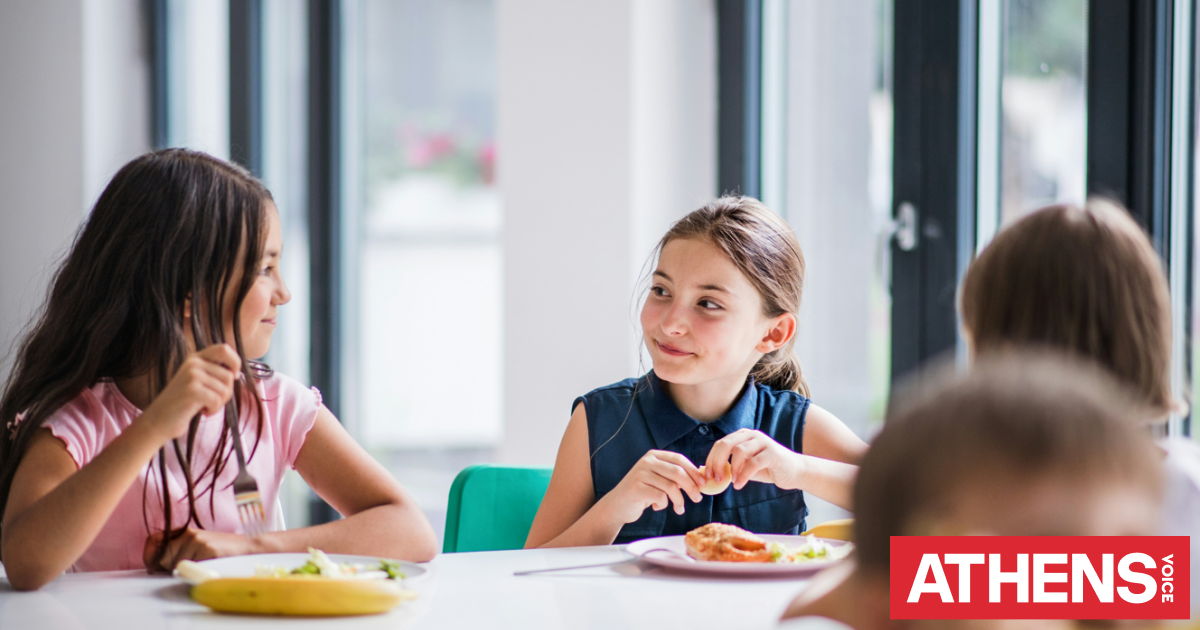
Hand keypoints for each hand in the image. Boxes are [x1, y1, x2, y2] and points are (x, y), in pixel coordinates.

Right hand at [138, 344, 241, 439]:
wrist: (158, 420)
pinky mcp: (192, 390)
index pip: (224, 348)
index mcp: (195, 358)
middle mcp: (193, 364)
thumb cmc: (182, 403)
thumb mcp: (197, 381)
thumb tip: (237, 373)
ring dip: (219, 403)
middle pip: (229, 375)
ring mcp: (192, 376)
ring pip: (225, 389)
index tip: (234, 376)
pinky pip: (217, 400)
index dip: (235, 362)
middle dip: (226, 393)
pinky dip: (213, 410)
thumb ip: (213, 372)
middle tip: (212, 400)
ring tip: (204, 406)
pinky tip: (202, 411)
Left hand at [143, 528, 262, 571]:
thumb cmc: (223, 551)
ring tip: (205, 565)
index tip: (155, 566)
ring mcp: (198, 542)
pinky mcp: (208, 551)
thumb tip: (153, 567)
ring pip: (176, 567)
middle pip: (161, 557)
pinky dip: (199, 573)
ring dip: (187, 572)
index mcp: (184, 531)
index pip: (152, 541)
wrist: (251, 547)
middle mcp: (189, 534)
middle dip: (169, 567)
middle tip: (189, 566)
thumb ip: (177, 552)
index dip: (150, 555)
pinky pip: (192, 570)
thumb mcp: (198, 546)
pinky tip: (212, 566)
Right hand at [600, 450, 704, 522]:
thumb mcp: (659, 480)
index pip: (679, 459)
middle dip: (691, 487)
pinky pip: (660, 497)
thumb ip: (674, 476)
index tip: (703, 483)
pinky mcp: (636, 488)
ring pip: (671, 487)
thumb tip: (701, 478)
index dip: (693, 471)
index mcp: (654, 456)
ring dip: (679, 500)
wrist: (618, 505)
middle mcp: (646, 461)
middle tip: (697, 498)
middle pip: (677, 472)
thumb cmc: (643, 493)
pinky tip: (657, 507)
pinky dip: (664, 505)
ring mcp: (640, 473)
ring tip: (679, 509)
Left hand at [705, 429, 803, 490]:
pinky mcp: (773, 452)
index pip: (720, 444)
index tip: (707, 475)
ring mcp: (763, 442)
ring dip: (731, 469)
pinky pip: (753, 463)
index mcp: (743, 436)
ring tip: (730, 482)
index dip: (711, 459)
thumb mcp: (745, 468)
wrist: (795, 472)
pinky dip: (743, 475)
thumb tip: (708, 472)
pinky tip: (739, 485)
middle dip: (717, 462)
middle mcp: (752, 435)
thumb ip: (730, 467)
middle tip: (715, 478)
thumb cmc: (768, 469)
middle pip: (726, 444)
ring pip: (739, 451)